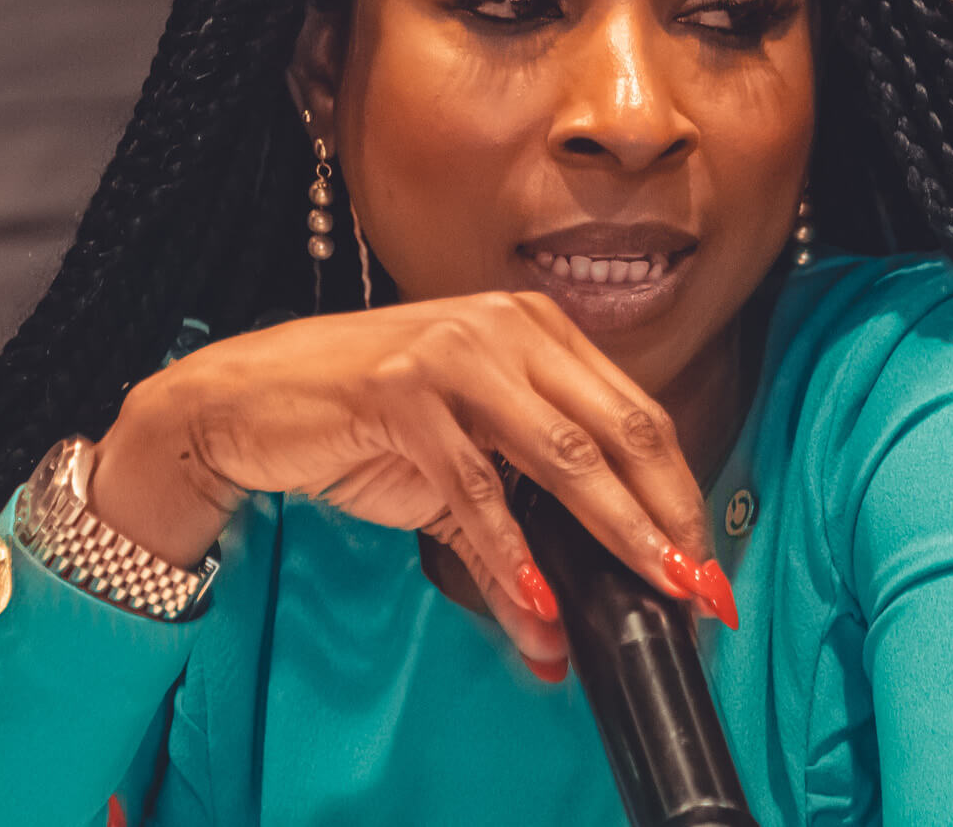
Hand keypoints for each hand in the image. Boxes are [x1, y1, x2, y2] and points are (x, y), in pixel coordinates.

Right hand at [90, 291, 726, 667]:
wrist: (247, 400)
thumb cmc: (358, 420)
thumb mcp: (456, 469)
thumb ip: (516, 535)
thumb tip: (559, 626)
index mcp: (536, 328)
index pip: (637, 412)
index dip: (680, 491)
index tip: (705, 561)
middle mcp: (506, 327)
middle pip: (620, 430)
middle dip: (667, 517)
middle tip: (698, 587)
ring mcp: (455, 353)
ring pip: (564, 456)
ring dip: (615, 535)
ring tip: (650, 589)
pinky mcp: (404, 393)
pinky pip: (476, 488)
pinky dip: (511, 552)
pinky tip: (537, 598)